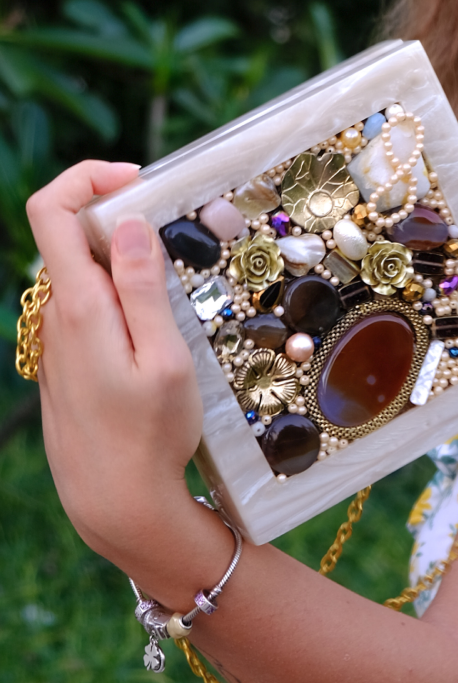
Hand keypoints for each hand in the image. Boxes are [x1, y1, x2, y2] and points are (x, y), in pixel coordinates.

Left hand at [26, 161, 203, 566]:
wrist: (117, 504)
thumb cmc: (150, 435)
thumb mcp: (164, 357)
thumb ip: (140, 287)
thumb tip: (126, 223)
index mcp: (79, 306)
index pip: (51, 210)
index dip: (88, 177)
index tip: (140, 182)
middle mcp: (56, 317)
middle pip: (72, 237)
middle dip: (123, 221)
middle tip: (180, 238)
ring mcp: (58, 343)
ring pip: (84, 276)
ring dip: (125, 264)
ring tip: (179, 290)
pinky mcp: (68, 365)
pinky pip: (88, 310)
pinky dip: (120, 298)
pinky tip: (158, 332)